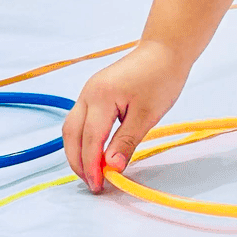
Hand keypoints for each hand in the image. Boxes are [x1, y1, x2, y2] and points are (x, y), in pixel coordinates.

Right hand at [62, 41, 191, 191]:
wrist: (165, 50)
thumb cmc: (161, 77)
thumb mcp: (147, 115)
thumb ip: (126, 142)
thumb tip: (111, 168)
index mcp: (101, 97)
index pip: (90, 139)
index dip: (92, 166)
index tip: (99, 186)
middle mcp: (88, 93)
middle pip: (71, 134)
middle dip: (78, 161)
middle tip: (93, 183)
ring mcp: (89, 91)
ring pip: (72, 127)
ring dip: (78, 151)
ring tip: (93, 171)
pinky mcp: (95, 92)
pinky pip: (81, 119)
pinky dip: (84, 138)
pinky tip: (95, 151)